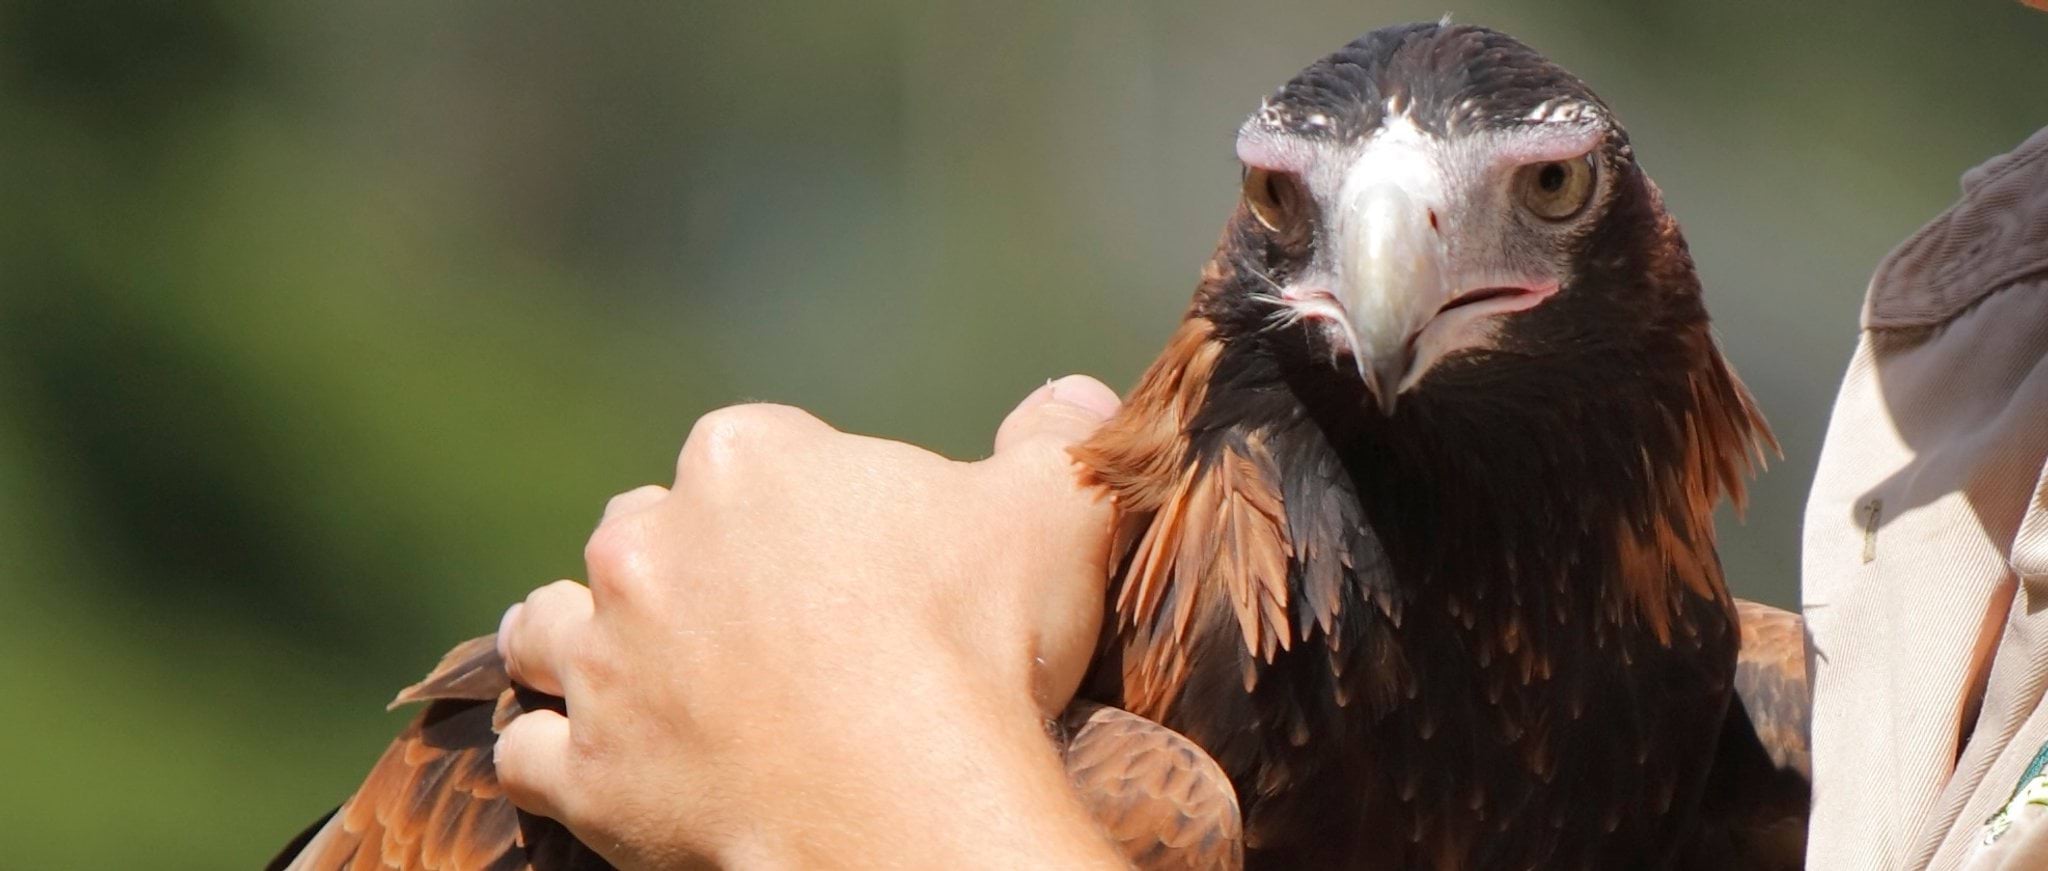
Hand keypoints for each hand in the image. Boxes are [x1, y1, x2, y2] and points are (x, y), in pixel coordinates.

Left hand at [492, 376, 1128, 869]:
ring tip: (633, 671)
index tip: (838, 553)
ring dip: (580, 642)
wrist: (910, 798)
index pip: (747, 452)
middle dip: (680, 564)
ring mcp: (606, 661)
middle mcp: (647, 546)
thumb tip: (1079, 395)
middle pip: (639, 532)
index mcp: (746, 461)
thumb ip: (1060, 438)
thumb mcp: (1056, 509)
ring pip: (549, 628)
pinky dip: (553, 757)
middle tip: (750, 621)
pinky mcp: (587, 770)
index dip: (792, 499)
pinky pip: (528, 754)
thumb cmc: (978, 641)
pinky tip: (590, 766)